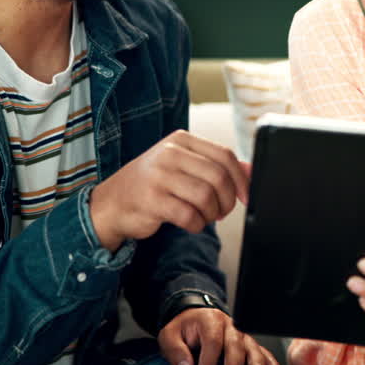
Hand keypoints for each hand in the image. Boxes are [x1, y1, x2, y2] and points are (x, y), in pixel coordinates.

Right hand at [89, 130, 248, 250]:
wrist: (111, 203)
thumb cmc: (153, 185)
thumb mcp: (183, 167)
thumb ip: (216, 166)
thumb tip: (252, 171)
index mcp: (180, 140)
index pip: (224, 155)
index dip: (241, 179)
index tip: (246, 196)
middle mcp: (169, 154)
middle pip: (218, 177)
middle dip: (228, 200)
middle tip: (223, 212)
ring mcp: (158, 176)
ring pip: (205, 197)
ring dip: (212, 214)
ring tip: (204, 217)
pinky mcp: (151, 200)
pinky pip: (189, 215)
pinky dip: (196, 224)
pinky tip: (190, 223)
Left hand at [158, 307, 282, 364]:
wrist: (193, 318)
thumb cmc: (183, 329)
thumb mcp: (169, 336)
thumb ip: (176, 352)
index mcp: (209, 320)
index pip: (211, 342)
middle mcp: (229, 325)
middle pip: (235, 345)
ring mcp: (241, 334)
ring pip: (252, 347)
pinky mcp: (248, 343)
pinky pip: (262, 352)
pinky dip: (270, 364)